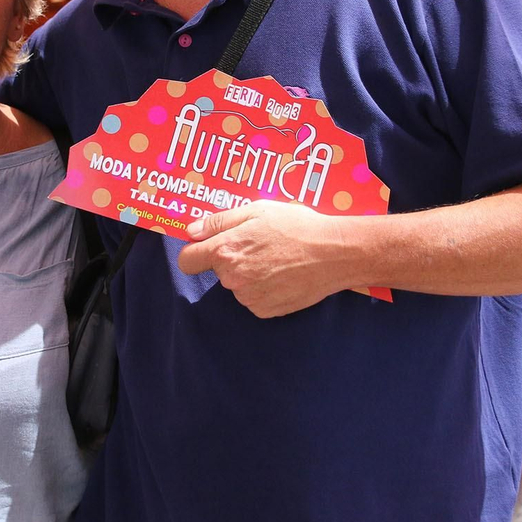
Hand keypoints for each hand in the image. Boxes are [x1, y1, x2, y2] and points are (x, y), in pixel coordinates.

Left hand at [179, 201, 347, 317]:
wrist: (334, 254)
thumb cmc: (296, 226)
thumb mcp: (256, 210)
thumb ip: (218, 222)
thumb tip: (190, 232)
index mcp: (225, 251)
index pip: (187, 260)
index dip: (195, 252)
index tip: (206, 247)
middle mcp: (232, 279)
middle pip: (218, 270)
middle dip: (231, 258)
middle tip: (260, 244)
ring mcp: (248, 298)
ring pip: (237, 284)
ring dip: (249, 273)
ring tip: (276, 258)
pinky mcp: (265, 311)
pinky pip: (254, 298)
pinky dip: (263, 288)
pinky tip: (283, 274)